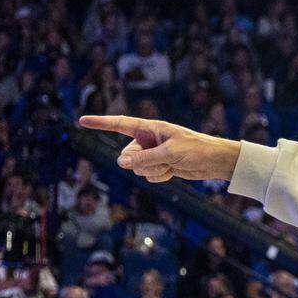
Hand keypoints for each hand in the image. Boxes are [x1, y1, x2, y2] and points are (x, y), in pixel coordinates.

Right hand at [78, 115, 241, 182]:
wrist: (215, 161)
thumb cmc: (197, 149)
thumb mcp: (170, 153)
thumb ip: (144, 158)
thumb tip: (120, 162)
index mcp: (151, 128)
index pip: (120, 124)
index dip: (101, 123)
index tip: (82, 120)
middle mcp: (149, 139)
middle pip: (128, 155)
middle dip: (142, 162)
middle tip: (164, 160)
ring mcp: (153, 154)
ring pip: (137, 169)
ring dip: (154, 171)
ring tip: (173, 164)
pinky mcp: (160, 165)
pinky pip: (149, 176)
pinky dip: (160, 177)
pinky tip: (174, 171)